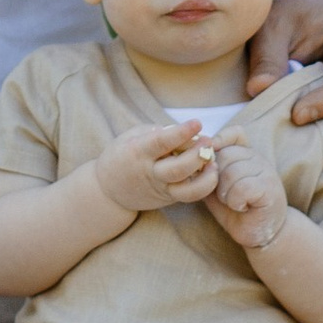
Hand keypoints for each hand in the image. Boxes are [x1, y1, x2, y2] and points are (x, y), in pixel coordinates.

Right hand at [93, 120, 223, 216]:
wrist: (108, 191)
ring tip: (213, 161)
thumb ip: (155, 132)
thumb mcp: (131, 136)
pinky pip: (189, 196)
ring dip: (205, 176)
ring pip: (186, 190)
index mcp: (138, 152)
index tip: (197, 122)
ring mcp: (160, 189)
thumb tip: (183, 131)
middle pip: (177, 170)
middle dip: (196, 156)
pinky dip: (204, 186)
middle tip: (209, 141)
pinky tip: (211, 171)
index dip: (181, 133)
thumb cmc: (122, 156)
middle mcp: (150, 173)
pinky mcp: (168, 199)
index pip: (161, 143)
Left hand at [201, 130, 287, 253]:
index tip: (212, 165)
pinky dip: (236, 201)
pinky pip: (242, 188)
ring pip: (232, 173)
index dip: (220, 142)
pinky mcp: (269, 189)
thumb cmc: (236, 209)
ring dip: (226, 193)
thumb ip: (208, 170)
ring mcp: (266, 172)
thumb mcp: (218, 185)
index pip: (235, 133)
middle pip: (226, 155)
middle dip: (217, 179)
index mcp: (247, 154)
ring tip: (234, 202)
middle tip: (225, 195)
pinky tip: (242, 207)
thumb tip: (190, 156)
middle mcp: (258, 158)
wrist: (262, 233)